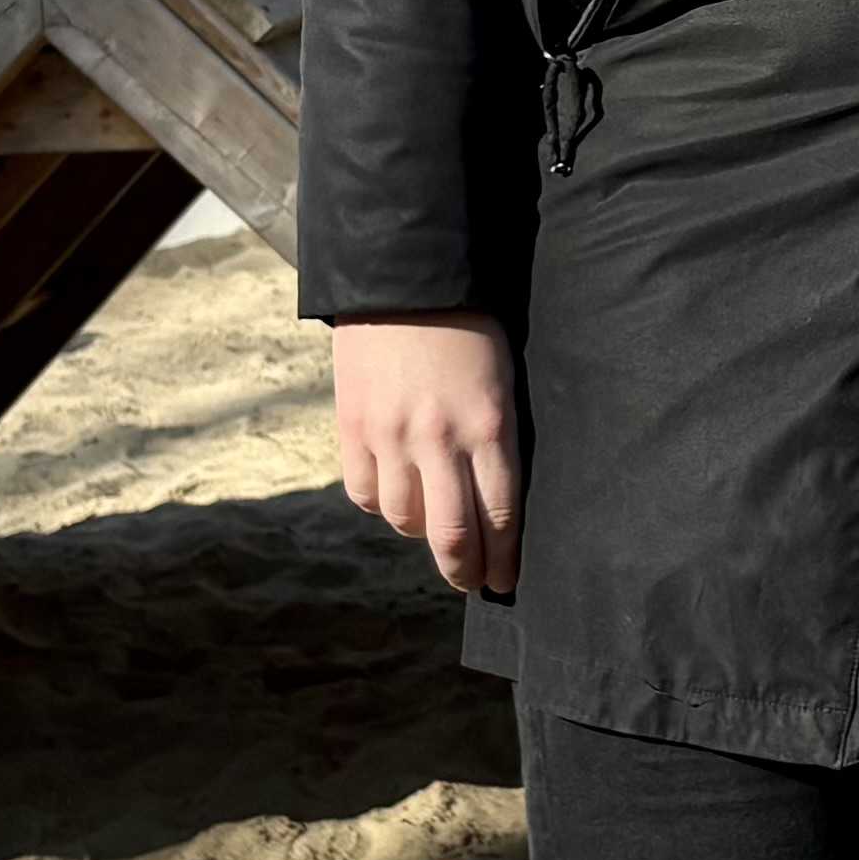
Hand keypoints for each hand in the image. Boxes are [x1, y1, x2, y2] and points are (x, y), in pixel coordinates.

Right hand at [333, 312, 523, 595]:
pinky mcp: (353, 427)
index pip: (500, 517)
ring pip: (404, 519)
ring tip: (435, 530)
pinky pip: (365, 493)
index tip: (505, 579)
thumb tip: (491, 496)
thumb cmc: (467, 323)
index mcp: (489, 425)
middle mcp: (439, 439)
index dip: (503, 559)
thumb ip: (495, 436)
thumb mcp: (501, 377)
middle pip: (453, 537)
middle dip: (466, 571)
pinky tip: (395, 494)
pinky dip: (381, 503)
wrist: (400, 276)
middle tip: (473, 582)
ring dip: (422, 533)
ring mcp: (390, 436)